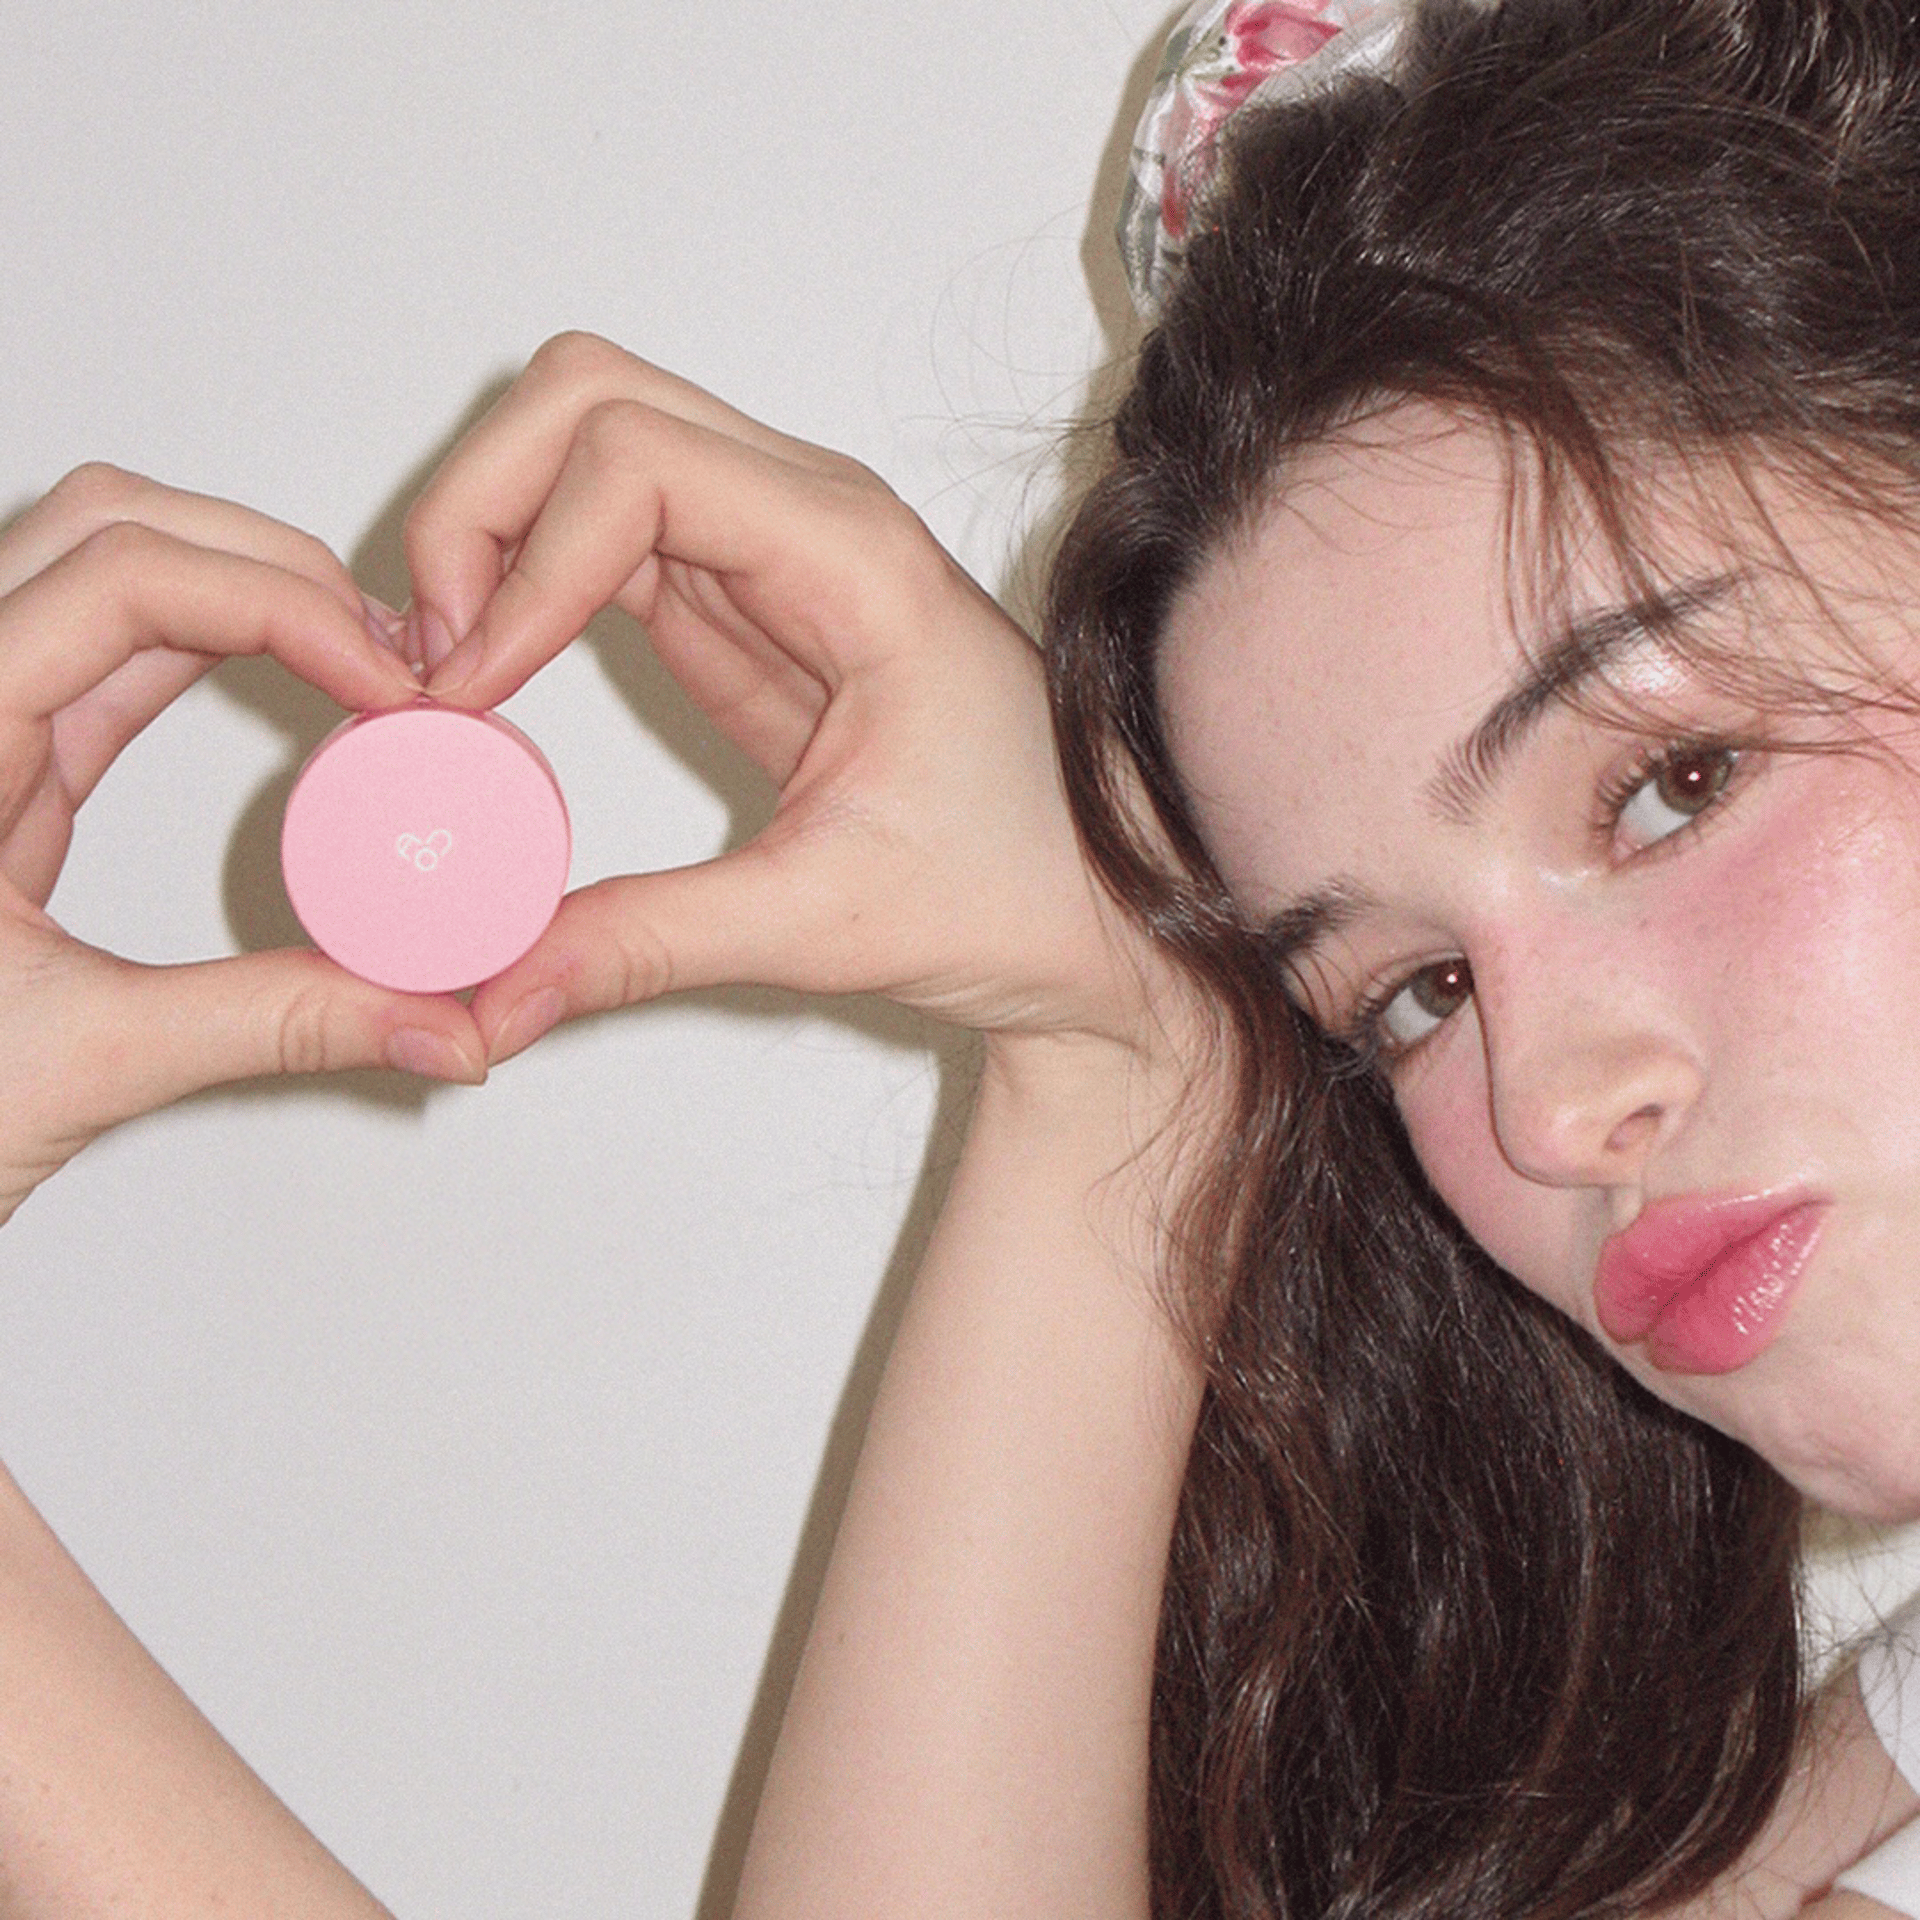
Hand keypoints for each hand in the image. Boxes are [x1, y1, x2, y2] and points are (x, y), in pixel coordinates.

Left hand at [0, 466, 485, 1224]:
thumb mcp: (80, 1060)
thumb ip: (272, 1027)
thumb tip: (429, 1021)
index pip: (118, 581)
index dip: (276, 603)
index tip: (382, 679)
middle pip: (110, 526)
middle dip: (269, 561)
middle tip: (382, 647)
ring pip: (107, 567)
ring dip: (244, 586)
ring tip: (355, 660)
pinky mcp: (4, 771)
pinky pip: (110, 654)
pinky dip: (213, 645)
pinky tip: (293, 687)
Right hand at [403, 333, 1185, 1069]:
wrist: (1103, 912)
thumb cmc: (1026, 886)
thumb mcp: (830, 921)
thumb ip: (653, 941)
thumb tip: (499, 985)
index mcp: (854, 559)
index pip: (636, 459)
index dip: (522, 558)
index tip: (468, 687)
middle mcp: (812, 520)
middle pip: (590, 399)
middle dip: (479, 501)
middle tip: (433, 652)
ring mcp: (773, 552)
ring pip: (584, 449)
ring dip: (490, 537)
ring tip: (444, 675)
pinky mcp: (741, 609)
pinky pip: (603, 544)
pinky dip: (523, 590)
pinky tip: (492, 685)